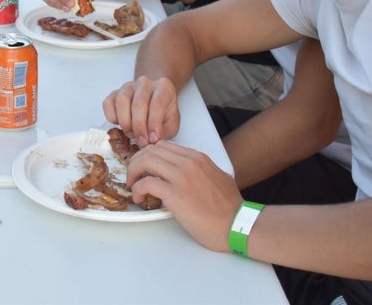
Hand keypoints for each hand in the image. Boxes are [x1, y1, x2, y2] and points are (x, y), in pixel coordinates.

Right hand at [102, 76, 179, 146]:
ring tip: (131, 134)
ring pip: (122, 101)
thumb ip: (165, 130)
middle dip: (139, 126)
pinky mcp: (115, 92)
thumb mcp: (172, 123)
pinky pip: (108, 103)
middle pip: (138, 103)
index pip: (157, 103)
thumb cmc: (164, 114)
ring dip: (125, 122)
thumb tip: (153, 139)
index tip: (153, 139)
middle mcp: (145, 83)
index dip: (154, 123)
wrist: (154, 103)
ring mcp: (128, 86)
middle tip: (142, 141)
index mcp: (163, 87)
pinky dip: (112, 117)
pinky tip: (120, 124)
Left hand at [125, 140, 241, 252]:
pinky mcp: (175, 194)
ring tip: (133, 185)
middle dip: (137, 161)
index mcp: (198, 158)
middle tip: (134, 175)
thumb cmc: (229, 208)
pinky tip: (139, 197)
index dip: (148, 154)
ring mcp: (181, 177)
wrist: (237, 226)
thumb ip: (201, 170)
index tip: (144, 166)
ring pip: (145, 161)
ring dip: (133, 172)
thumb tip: (187, 171)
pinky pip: (146, 183)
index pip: (163, 146)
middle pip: (150, 150)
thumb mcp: (218, 177)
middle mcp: (189, 163)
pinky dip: (137, 189)